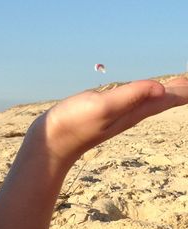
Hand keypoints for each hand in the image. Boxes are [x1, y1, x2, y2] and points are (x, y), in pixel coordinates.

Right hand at [33, 78, 187, 164]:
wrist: (54, 140)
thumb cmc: (74, 123)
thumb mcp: (103, 107)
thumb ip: (131, 96)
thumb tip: (161, 89)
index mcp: (133, 111)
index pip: (168, 99)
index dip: (184, 91)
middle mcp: (130, 114)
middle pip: (162, 102)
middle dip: (179, 93)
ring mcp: (118, 114)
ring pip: (149, 102)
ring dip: (165, 95)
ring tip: (176, 87)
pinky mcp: (107, 112)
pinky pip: (134, 101)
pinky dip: (145, 95)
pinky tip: (143, 95)